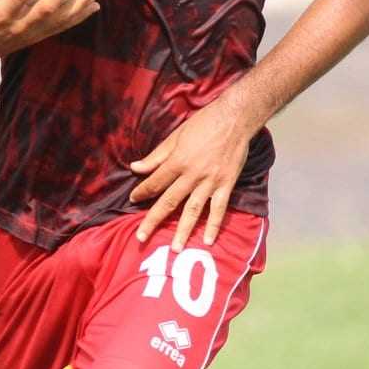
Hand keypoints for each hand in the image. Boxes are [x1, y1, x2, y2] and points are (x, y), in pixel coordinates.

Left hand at [129, 94, 259, 250]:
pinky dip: (214, 225)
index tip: (133, 200)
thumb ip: (156, 156)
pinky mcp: (226, 185)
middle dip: (153, 220)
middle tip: (141, 237)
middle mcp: (192, 175)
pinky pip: (219, 209)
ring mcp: (210, 182)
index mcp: (178, 161)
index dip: (142, 192)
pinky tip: (208, 240)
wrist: (235, 119)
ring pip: (193, 210)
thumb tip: (135, 167)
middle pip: (169, 201)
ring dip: (183, 230)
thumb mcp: (176, 136)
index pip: (155, 182)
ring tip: (174, 249)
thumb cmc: (204, 124)